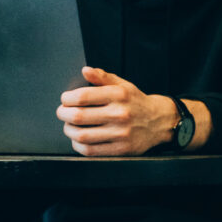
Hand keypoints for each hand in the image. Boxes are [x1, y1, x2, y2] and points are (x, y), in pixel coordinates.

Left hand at [56, 67, 175, 155]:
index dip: (67, 98)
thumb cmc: (136, 102)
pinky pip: (91, 150)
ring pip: (82, 135)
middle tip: (62, 112)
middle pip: (79, 116)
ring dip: (69, 131)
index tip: (65, 99)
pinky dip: (78, 145)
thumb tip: (85, 70)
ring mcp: (120, 133)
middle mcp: (119, 114)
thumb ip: (102, 77)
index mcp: (118, 95)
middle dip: (63, 114)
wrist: (159, 121)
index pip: (83, 96)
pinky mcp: (121, 149)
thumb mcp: (122, 85)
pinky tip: (78, 139)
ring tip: (69, 126)